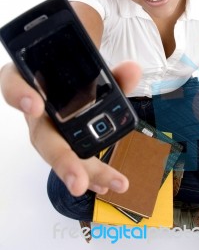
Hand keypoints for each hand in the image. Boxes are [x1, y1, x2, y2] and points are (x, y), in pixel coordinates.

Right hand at [0, 61, 141, 196]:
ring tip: (106, 184)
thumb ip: (111, 70)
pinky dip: (89, 171)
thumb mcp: (91, 65)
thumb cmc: (73, 68)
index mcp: (33, 79)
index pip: (14, 82)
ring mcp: (48, 128)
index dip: (20, 94)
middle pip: (42, 135)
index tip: (36, 105)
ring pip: (59, 152)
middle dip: (61, 159)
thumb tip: (133, 71)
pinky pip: (73, 158)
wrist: (70, 73)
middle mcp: (36, 108)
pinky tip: (105, 183)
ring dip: (81, 171)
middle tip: (77, 181)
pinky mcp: (62, 141)